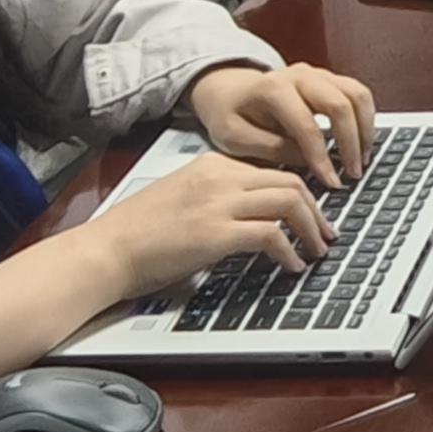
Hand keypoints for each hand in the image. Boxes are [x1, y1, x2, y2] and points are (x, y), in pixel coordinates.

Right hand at [85, 148, 325, 287]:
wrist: (106, 250)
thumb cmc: (136, 234)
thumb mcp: (182, 200)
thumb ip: (216, 199)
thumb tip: (252, 218)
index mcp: (212, 165)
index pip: (273, 170)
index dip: (301, 194)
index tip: (312, 214)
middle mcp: (220, 177)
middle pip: (292, 181)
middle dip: (317, 210)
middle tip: (326, 233)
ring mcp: (218, 203)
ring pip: (290, 201)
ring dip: (312, 229)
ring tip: (317, 250)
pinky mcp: (216, 232)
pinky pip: (271, 234)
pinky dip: (290, 251)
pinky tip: (291, 266)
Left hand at [192, 57, 373, 188]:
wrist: (228, 91)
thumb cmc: (230, 115)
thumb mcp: (235, 139)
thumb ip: (270, 149)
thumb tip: (308, 161)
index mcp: (272, 88)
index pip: (307, 125)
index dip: (321, 157)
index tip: (331, 183)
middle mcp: (299, 75)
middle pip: (340, 104)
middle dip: (351, 143)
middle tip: (353, 174)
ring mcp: (317, 74)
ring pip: (357, 94)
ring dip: (365, 129)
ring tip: (362, 159)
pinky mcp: (328, 78)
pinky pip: (358, 93)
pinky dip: (366, 117)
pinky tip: (362, 142)